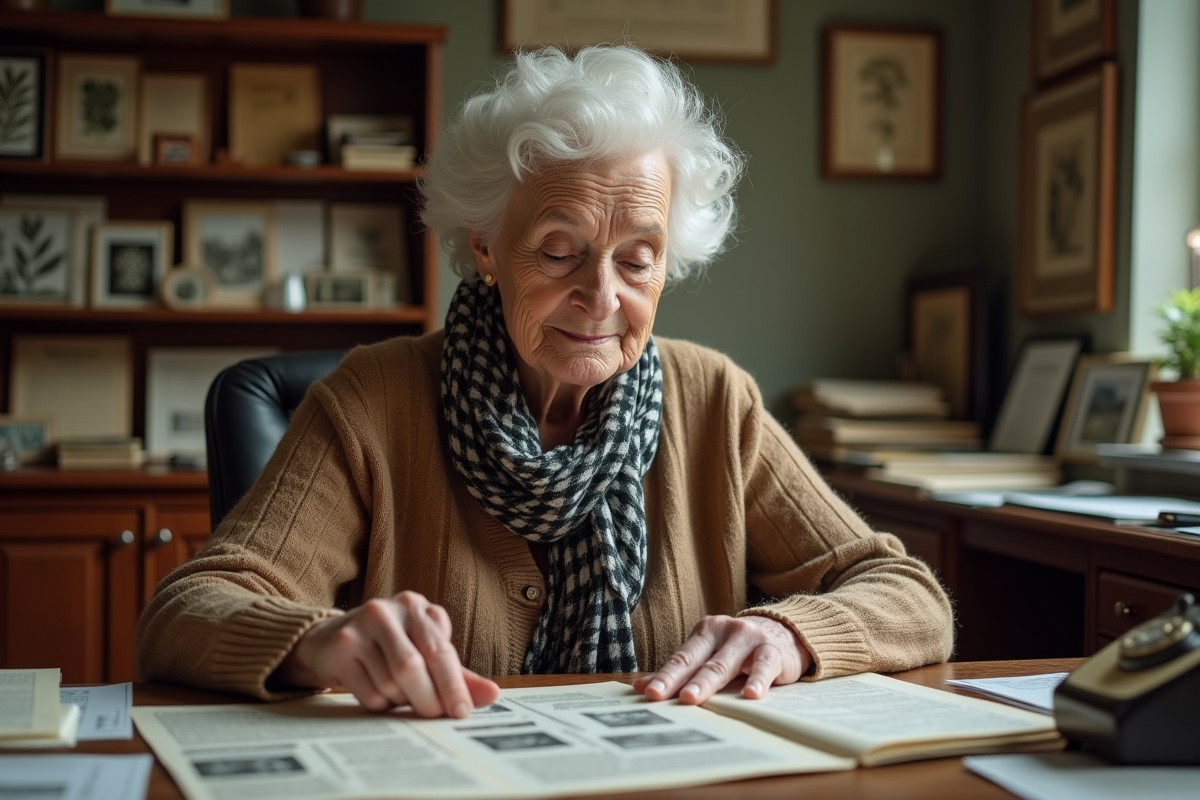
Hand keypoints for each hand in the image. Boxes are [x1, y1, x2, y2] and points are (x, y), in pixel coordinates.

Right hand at [276, 591, 499, 717]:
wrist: (329, 640)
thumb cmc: (389, 649)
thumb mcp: (424, 653)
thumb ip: (457, 675)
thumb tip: (492, 695)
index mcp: (416, 607)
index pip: (441, 650)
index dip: (453, 684)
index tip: (461, 711)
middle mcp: (388, 611)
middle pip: (413, 665)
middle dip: (428, 698)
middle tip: (434, 716)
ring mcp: (359, 626)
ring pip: (389, 681)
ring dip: (400, 701)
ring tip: (399, 694)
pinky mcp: (340, 647)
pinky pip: (368, 691)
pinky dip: (380, 703)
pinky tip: (377, 692)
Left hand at [634, 615, 810, 704]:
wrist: (785, 632)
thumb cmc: (740, 649)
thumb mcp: (710, 654)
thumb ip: (679, 669)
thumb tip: (640, 686)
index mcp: (705, 632)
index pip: (681, 657)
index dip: (664, 676)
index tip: (648, 693)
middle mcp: (724, 631)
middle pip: (697, 660)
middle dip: (677, 679)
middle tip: (659, 696)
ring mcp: (748, 639)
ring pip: (724, 664)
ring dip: (707, 682)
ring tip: (691, 698)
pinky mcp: (772, 651)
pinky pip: (763, 666)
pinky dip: (757, 680)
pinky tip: (751, 695)